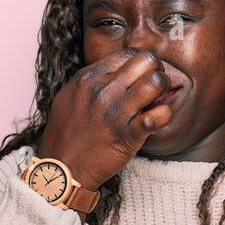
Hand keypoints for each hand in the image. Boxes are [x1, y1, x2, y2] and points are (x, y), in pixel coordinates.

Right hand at [35, 48, 177, 191]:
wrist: (60, 170)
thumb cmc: (66, 135)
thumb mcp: (69, 97)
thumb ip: (91, 81)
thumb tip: (115, 72)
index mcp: (88, 78)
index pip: (127, 53)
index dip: (141, 63)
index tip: (142, 77)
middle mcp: (102, 90)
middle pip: (146, 60)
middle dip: (157, 70)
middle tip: (155, 87)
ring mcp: (115, 112)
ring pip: (156, 81)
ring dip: (163, 90)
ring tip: (156, 102)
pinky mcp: (127, 136)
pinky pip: (158, 116)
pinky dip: (164, 116)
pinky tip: (155, 121)